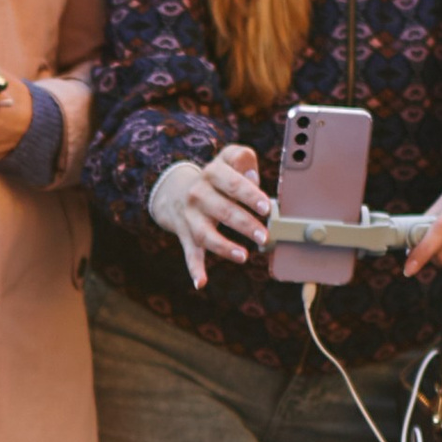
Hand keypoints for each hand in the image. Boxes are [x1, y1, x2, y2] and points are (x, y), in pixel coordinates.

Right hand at [149, 143, 270, 284]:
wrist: (174, 190)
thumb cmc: (216, 177)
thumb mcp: (227, 159)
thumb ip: (242, 161)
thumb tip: (254, 178)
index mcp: (212, 173)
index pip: (232, 184)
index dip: (249, 195)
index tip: (267, 208)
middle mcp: (198, 195)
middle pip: (222, 210)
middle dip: (245, 224)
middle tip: (265, 236)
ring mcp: (190, 217)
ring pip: (205, 234)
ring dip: (223, 247)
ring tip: (243, 256)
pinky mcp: (185, 235)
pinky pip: (189, 253)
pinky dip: (194, 269)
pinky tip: (201, 282)